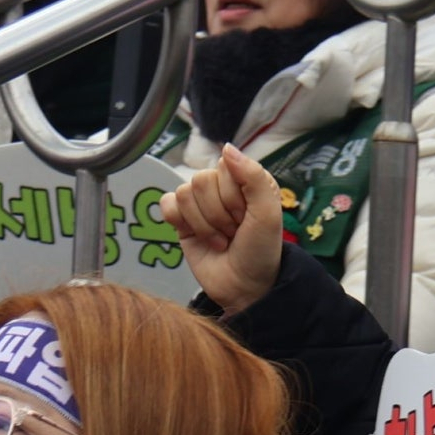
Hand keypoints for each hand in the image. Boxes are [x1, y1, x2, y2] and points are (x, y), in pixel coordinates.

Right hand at [158, 145, 283, 315]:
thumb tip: (226, 148)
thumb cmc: (260, 251)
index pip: (224, 168)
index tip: (246, 218)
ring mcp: (200, 202)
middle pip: (200, 181)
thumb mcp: (268, 213)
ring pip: (184, 194)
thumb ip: (253, 177)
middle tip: (233, 232)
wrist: (244, 287)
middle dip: (219, 215)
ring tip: (221, 239)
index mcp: (245, 178)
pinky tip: (198, 237)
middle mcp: (222, 186)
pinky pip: (167, 204)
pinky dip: (182, 223)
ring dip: (204, 225)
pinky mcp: (182, 219)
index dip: (233, 197)